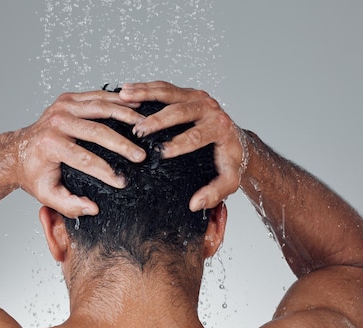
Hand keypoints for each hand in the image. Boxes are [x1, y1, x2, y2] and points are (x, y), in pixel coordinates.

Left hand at [11, 90, 145, 217]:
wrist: (18, 151)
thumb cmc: (34, 173)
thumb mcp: (47, 195)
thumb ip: (69, 205)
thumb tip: (93, 208)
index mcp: (50, 145)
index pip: (84, 159)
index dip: (106, 171)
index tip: (123, 182)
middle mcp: (56, 121)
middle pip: (97, 131)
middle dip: (122, 145)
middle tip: (141, 157)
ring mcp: (62, 106)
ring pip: (101, 108)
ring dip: (126, 116)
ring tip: (145, 126)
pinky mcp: (68, 99)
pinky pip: (98, 96)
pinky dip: (118, 101)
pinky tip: (136, 106)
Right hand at [119, 81, 244, 210]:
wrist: (236, 140)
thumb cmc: (230, 160)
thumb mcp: (229, 180)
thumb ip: (215, 193)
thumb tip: (195, 204)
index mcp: (220, 128)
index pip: (197, 136)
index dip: (178, 144)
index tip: (160, 153)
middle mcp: (209, 108)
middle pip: (181, 110)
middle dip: (158, 120)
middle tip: (139, 130)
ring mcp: (197, 97)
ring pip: (169, 93)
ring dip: (145, 94)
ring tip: (125, 98)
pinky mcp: (187, 92)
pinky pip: (164, 88)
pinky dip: (144, 88)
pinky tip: (126, 91)